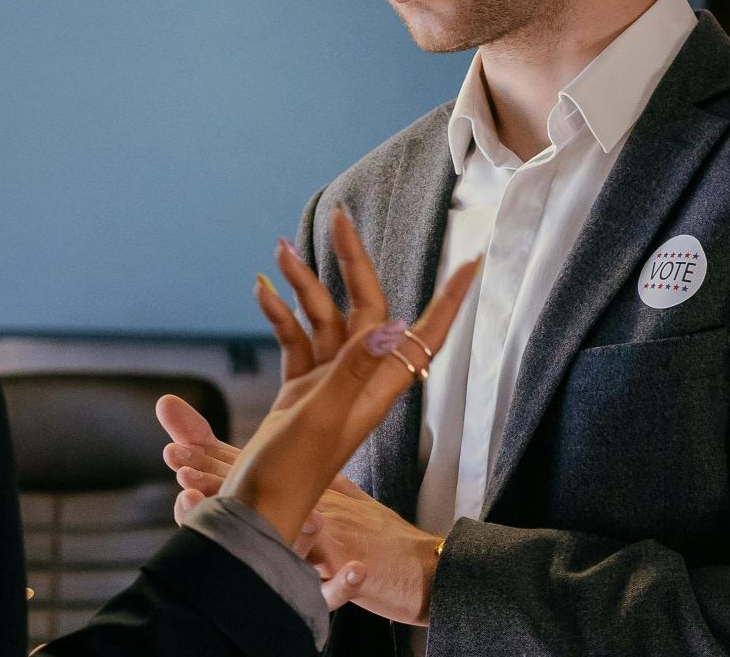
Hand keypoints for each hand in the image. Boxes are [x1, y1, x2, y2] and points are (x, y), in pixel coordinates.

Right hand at [159, 212, 476, 620]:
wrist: (257, 510)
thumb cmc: (292, 472)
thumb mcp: (322, 417)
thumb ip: (352, 370)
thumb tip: (391, 327)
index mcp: (377, 387)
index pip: (424, 334)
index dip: (450, 299)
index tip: (472, 262)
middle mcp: (359, 380)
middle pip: (365, 308)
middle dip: (351, 262)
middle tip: (338, 218)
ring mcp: (328, 383)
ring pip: (324, 318)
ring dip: (304, 285)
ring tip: (281, 251)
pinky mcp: (300, 390)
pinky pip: (295, 339)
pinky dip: (280, 313)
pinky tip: (262, 290)